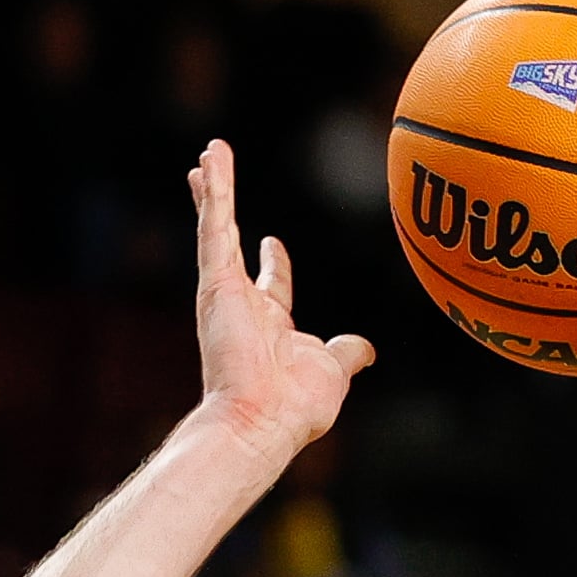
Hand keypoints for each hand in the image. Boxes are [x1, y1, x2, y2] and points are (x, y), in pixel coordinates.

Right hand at [190, 139, 373, 456]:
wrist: (264, 422)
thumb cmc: (295, 408)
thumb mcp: (333, 370)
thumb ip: (349, 353)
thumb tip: (366, 349)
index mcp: (272, 325)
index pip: (272, 285)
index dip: (273, 263)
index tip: (272, 241)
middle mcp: (243, 306)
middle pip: (231, 246)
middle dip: (224, 215)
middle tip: (216, 186)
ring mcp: (226, 293)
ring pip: (219, 228)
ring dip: (215, 188)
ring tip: (210, 154)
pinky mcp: (215, 284)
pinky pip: (215, 226)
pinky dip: (215, 191)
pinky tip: (212, 159)